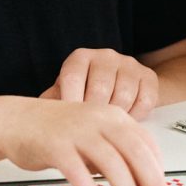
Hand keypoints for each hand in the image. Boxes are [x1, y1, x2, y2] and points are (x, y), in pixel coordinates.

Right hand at [0, 96, 163, 185]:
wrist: (15, 120)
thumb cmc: (56, 133)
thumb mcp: (93, 137)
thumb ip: (115, 155)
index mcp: (113, 116)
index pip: (146, 143)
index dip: (158, 171)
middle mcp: (98, 119)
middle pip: (134, 151)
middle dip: (151, 182)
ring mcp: (76, 130)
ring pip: (111, 161)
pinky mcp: (54, 145)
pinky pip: (77, 169)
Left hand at [39, 47, 159, 117]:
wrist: (121, 85)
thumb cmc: (86, 94)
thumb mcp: (66, 95)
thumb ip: (53, 103)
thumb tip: (36, 119)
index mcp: (80, 58)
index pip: (73, 77)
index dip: (71, 101)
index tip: (70, 122)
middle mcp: (105, 56)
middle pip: (100, 89)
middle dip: (95, 114)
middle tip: (91, 129)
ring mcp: (129, 64)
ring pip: (124, 96)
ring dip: (116, 116)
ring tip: (108, 125)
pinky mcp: (149, 76)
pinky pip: (144, 101)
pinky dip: (136, 116)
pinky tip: (126, 120)